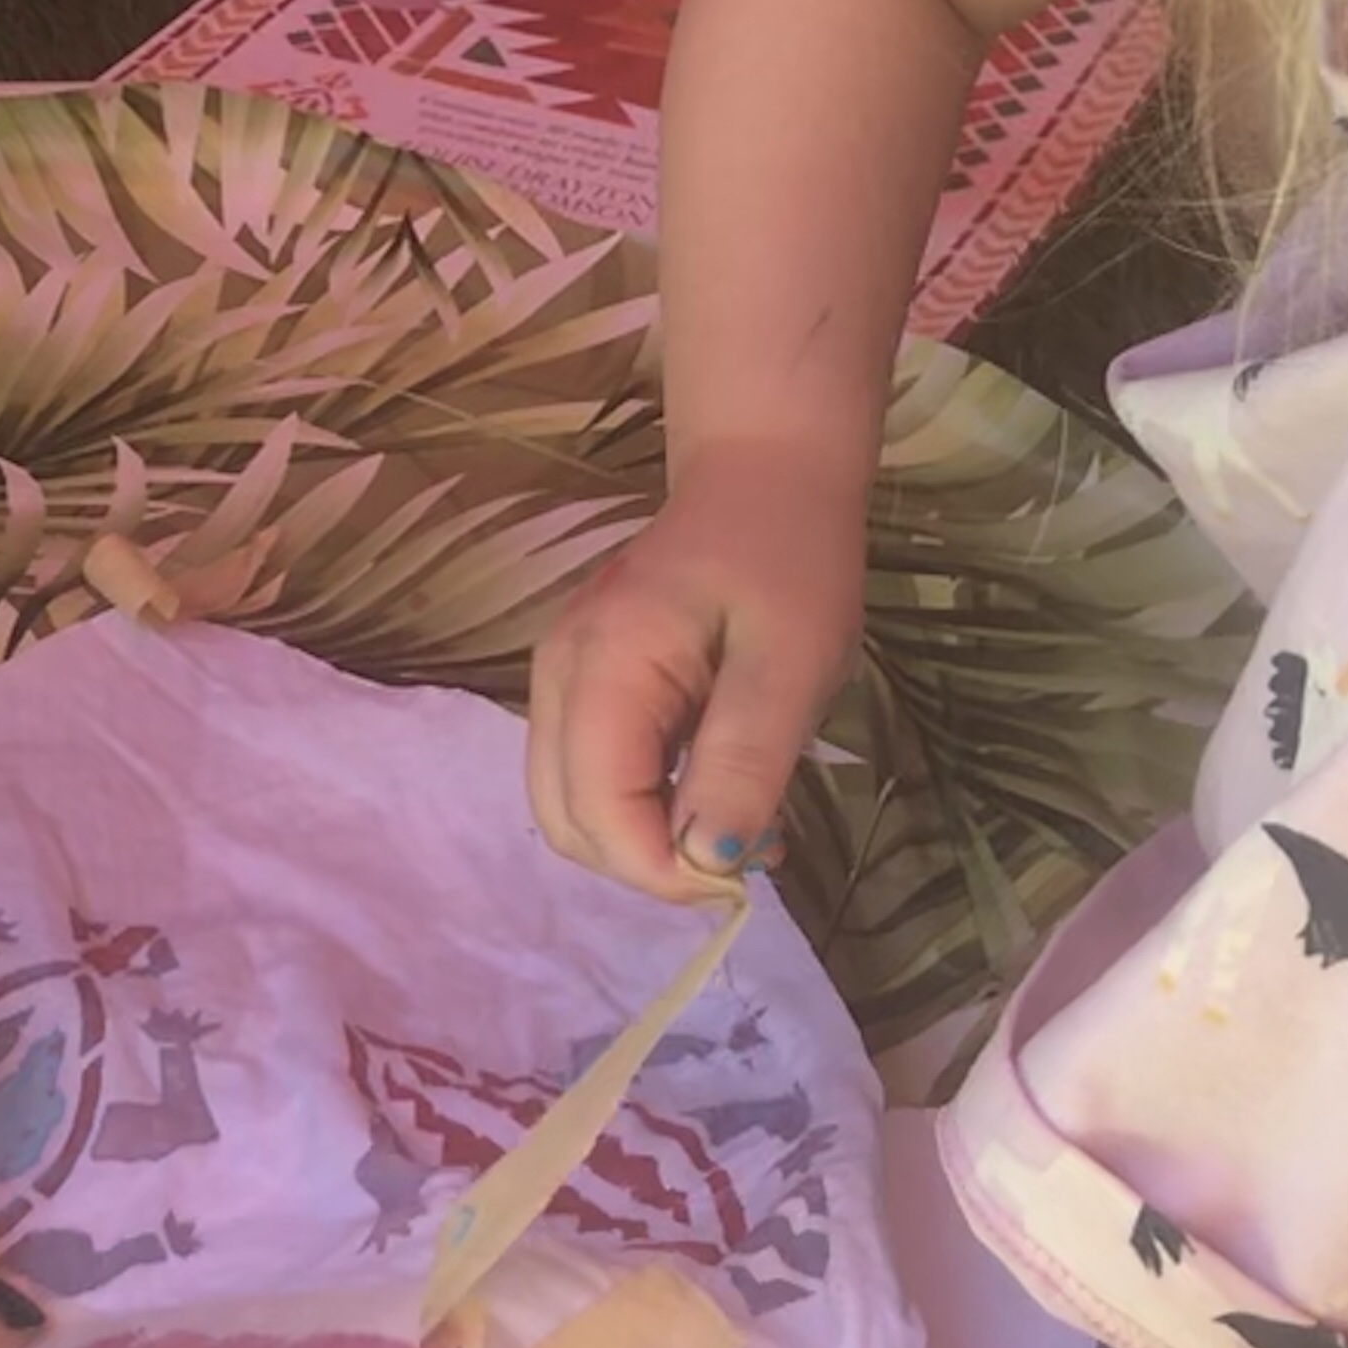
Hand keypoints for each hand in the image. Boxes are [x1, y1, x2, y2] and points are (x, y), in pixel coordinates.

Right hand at [527, 442, 860, 895]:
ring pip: (569, 804)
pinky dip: (640, 807)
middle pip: (566, 820)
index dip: (662, 870)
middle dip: (648, 863)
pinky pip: (587, 771)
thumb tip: (704, 862)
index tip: (745, 872)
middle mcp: (556, 676)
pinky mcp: (579, 682)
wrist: (765, 476)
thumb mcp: (791, 667)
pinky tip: (710, 795)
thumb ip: (742, 764)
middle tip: (744, 854)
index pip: (596, 813)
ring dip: (644, 841)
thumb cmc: (790, 563)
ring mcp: (559, 677)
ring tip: (737, 828)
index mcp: (603, 667)